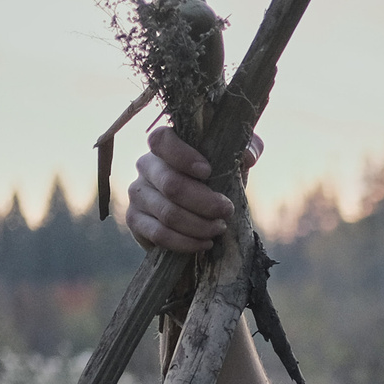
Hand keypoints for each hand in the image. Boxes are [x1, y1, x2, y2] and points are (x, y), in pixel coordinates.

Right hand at [126, 124, 264, 253]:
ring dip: (200, 225)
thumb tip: (247, 156)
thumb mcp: (235, 161)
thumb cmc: (217, 181)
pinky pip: (159, 234)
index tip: (208, 172)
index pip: (161, 140)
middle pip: (171, 184)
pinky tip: (204, 243)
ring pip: (168, 213)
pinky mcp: (135, 220)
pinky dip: (186, 242)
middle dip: (205, 202)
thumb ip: (248, 147)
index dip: (183, 156)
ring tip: (219, 228)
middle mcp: (145, 166)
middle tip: (226, 211)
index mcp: (165, 146)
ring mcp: (137, 193)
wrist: (201, 217)